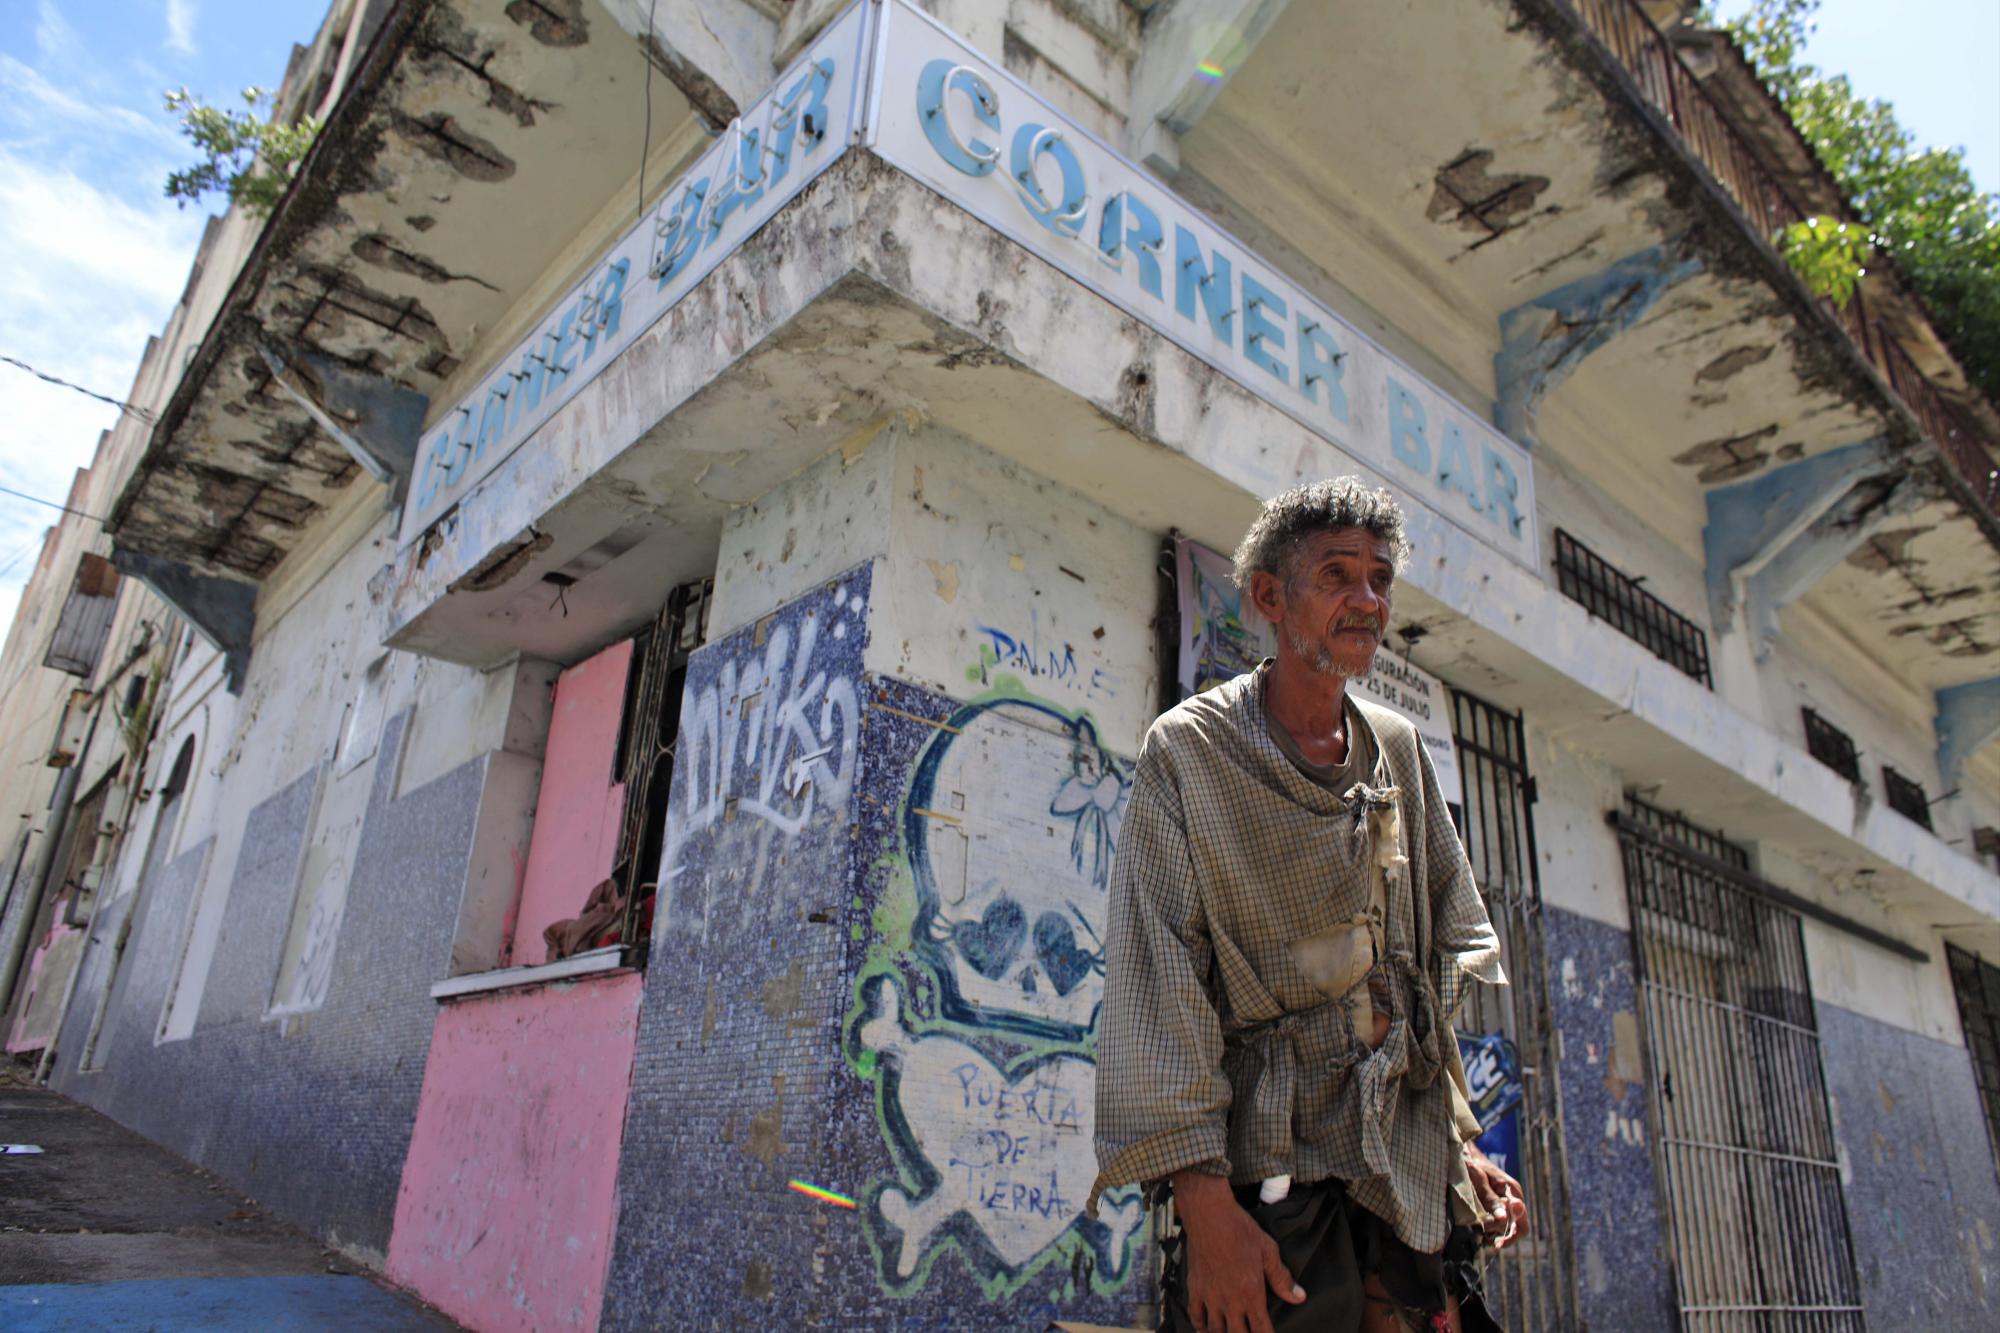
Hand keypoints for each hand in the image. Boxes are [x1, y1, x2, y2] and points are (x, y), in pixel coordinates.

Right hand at [1171, 1171, 1304, 1332]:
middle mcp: (1230, 1299)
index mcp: (1251, 1292)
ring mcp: (1210, 1295)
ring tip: (1230, 1332)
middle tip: (1249, 1332)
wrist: (1209, 1214)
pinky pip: (1195, 1315)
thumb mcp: (1268, 1251)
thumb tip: (1299, 1297)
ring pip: (1216, 1330)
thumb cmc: (1240, 1229)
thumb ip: (1282, 1278)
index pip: (1261, 1329)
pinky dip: (1200, 1326)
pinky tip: (1206, 1328)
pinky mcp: (1195, 1287)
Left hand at [1463, 1142, 1527, 1249]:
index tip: (1497, 1243)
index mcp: (1512, 1192)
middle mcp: (1512, 1200)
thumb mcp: (1479, 1180)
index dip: (1511, 1236)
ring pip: (1505, 1228)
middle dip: (1501, 1236)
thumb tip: (1503, 1219)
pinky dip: (1488, 1229)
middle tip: (1485, 1240)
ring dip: (1493, 1233)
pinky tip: (1477, 1228)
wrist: (1463, 1153)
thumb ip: (1490, 1199)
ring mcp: (1504, 1204)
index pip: (1521, 1224)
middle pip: (1516, 1229)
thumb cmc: (1471, 1164)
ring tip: (1478, 1232)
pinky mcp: (1495, 1206)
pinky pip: (1496, 1224)